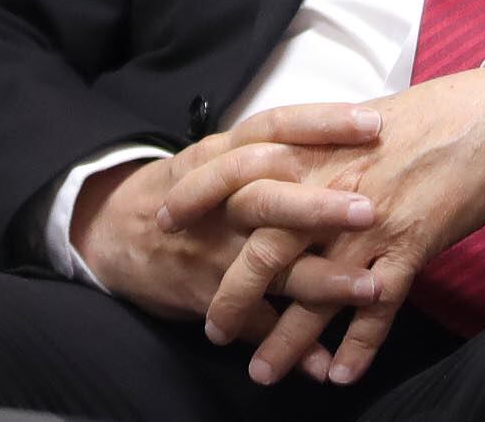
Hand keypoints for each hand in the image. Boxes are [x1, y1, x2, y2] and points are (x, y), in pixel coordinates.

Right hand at [72, 101, 385, 322]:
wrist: (111, 229)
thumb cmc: (183, 187)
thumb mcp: (216, 155)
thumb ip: (271, 147)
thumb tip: (349, 130)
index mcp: (223, 155)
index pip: (273, 128)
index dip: (321, 124)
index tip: (373, 125)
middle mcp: (218, 200)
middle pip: (267, 196)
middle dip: (318, 205)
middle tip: (369, 209)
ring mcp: (211, 249)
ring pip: (266, 264)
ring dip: (320, 280)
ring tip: (371, 288)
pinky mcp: (204, 292)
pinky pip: (250, 321)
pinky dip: (286, 342)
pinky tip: (323, 359)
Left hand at [161, 67, 484, 386]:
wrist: (484, 121)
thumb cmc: (420, 120)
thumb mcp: (350, 124)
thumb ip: (309, 150)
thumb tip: (274, 166)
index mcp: (311, 151)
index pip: (234, 175)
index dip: (196, 199)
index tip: (165, 223)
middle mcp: (329, 190)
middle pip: (264, 251)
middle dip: (232, 297)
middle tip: (213, 329)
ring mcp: (368, 224)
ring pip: (314, 293)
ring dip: (286, 340)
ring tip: (263, 373)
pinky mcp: (408, 249)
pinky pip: (374, 310)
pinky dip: (357, 347)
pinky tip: (339, 375)